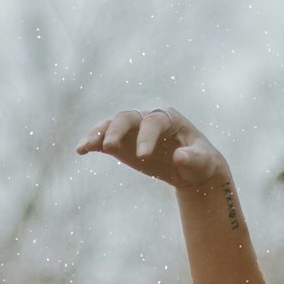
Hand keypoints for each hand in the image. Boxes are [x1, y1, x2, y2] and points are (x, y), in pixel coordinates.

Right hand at [75, 108, 227, 189]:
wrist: (191, 166)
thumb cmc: (200, 161)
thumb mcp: (203, 161)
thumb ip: (194, 158)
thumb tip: (179, 157)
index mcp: (169, 119)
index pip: (153, 122)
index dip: (147, 136)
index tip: (142, 156)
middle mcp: (147, 119)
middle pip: (127, 117)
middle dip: (117, 130)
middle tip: (111, 148)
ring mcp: (132, 130)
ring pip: (112, 125)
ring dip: (99, 134)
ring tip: (86, 147)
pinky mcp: (122, 143)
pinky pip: (104, 140)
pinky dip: (92, 143)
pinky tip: (80, 151)